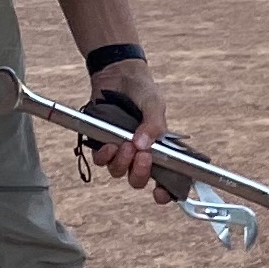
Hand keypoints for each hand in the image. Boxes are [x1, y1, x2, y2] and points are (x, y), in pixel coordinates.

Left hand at [81, 65, 172, 189]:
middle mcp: (140, 154)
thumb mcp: (155, 104)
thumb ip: (154, 125)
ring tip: (125, 143)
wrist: (118, 74)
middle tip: (142, 156)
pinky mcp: (102, 143)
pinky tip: (109, 143)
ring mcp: (120, 150)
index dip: (166, 192)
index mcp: (160, 149)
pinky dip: (104, 155)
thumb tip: (143, 146)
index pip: (167, 178)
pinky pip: (100, 160)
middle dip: (140, 173)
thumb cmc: (142, 90)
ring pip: (118, 172)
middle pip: (139, 180)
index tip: (161, 193)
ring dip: (122, 162)